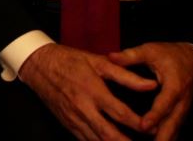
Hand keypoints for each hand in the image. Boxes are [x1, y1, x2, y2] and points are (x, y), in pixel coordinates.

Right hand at [19, 43, 157, 139]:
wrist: (38, 64)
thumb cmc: (69, 60)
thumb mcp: (97, 61)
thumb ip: (125, 75)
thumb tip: (151, 84)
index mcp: (92, 90)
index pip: (120, 113)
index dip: (139, 124)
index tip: (153, 128)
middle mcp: (83, 107)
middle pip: (109, 134)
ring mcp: (73, 118)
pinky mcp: (67, 123)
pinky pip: (85, 140)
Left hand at [108, 43, 192, 139]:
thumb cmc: (170, 54)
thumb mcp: (151, 50)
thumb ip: (131, 55)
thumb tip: (110, 56)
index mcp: (174, 85)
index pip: (164, 103)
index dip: (154, 115)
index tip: (143, 126)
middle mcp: (181, 101)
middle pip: (173, 123)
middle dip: (163, 138)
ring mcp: (182, 109)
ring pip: (175, 129)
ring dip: (165, 140)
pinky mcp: (180, 113)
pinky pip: (174, 129)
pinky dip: (167, 138)